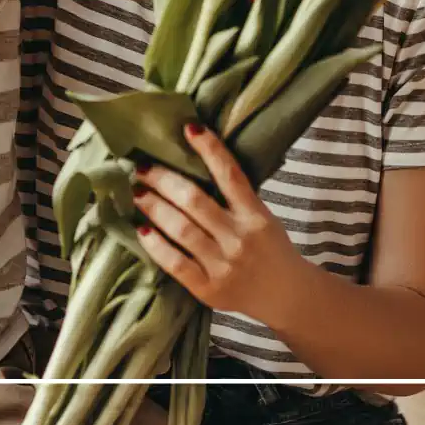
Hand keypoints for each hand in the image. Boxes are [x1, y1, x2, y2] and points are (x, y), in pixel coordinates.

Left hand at [131, 123, 302, 324]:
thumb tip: (195, 164)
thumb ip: (236, 197)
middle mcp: (239, 238)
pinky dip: (156, 245)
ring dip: (155, 207)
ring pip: (181, 229)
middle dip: (164, 180)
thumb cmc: (270, 249)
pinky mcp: (209, 289)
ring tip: (137, 192)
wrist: (287, 296)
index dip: (210, 149)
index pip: (230, 175)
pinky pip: (176, 263)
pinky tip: (141, 229)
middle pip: (195, 201)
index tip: (188, 127)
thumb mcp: (263, 217)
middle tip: (142, 167)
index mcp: (255, 216)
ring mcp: (224, 265)